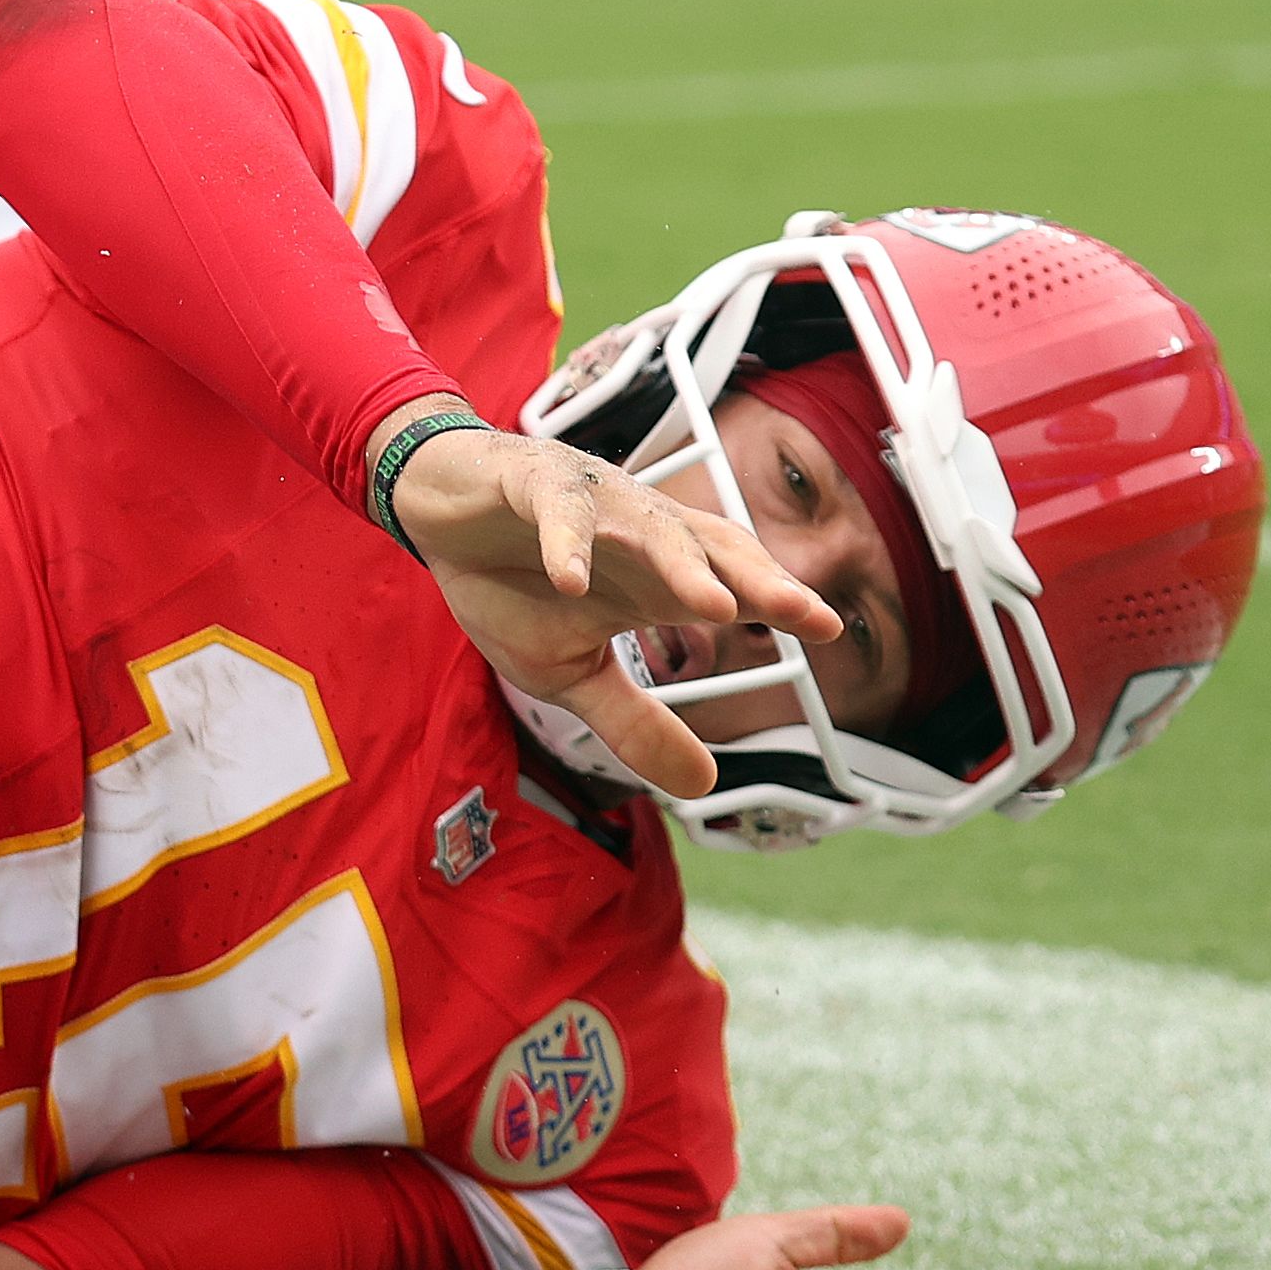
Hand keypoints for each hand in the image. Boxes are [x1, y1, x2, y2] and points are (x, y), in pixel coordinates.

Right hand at [385, 411, 833, 800]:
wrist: (439, 516)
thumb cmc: (514, 584)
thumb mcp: (572, 673)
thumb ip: (637, 723)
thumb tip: (707, 787)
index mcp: (657, 578)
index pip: (732, 587)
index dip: (780, 604)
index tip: (831, 631)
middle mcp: (641, 533)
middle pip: (711, 550)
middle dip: (757, 579)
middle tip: (803, 612)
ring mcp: (592, 504)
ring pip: (648, 525)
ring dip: (679, 562)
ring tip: (711, 603)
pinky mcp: (533, 482)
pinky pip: (558, 510)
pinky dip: (567, 543)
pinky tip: (571, 579)